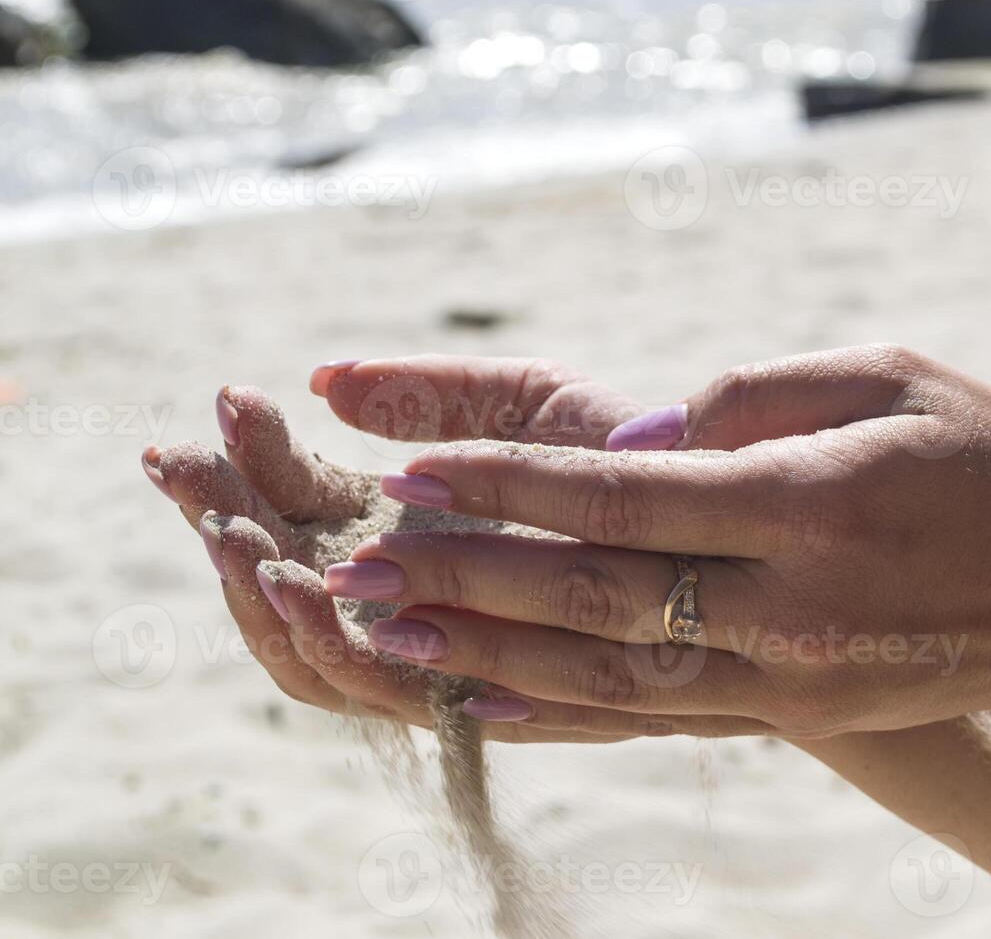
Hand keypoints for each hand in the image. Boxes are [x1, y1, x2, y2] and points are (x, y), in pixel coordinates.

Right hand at [142, 355, 661, 742]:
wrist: (722, 537)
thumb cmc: (628, 459)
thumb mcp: (525, 402)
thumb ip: (430, 391)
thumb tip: (324, 379)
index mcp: (401, 525)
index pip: (293, 502)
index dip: (243, 461)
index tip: (225, 402)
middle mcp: (403, 595)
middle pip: (278, 580)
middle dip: (221, 523)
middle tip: (184, 465)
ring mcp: (428, 650)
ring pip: (307, 646)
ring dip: (255, 588)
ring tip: (233, 525)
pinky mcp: (469, 696)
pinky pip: (374, 692)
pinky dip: (328, 643)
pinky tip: (307, 578)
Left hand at [340, 344, 990, 736]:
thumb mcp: (895, 374)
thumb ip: (760, 392)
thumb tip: (647, 429)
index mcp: (805, 505)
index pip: (618, 499)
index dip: (504, 486)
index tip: (409, 470)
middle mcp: (785, 608)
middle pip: (591, 597)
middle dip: (462, 580)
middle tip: (352, 566)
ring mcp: (787, 679)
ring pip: (607, 677)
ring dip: (485, 656)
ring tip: (382, 637)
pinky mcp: (795, 717)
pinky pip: (657, 721)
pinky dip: (563, 713)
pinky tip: (487, 701)